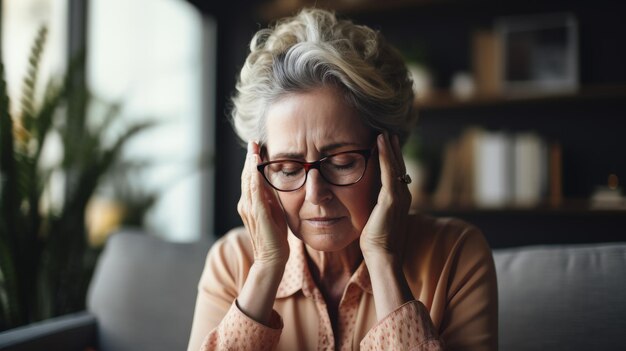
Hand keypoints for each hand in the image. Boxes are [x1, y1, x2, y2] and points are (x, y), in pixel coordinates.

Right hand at [237, 141, 289, 266]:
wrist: (272, 258)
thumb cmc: (274, 236)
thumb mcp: (274, 211)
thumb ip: (270, 197)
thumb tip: (272, 181)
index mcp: (249, 203)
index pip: (249, 179)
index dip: (251, 163)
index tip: (255, 148)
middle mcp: (245, 204)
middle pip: (246, 176)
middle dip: (249, 158)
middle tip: (252, 142)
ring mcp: (249, 209)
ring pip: (248, 181)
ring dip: (250, 164)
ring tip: (254, 149)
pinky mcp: (258, 214)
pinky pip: (255, 193)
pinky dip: (255, 178)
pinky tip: (257, 168)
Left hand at [360, 133, 411, 261]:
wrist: (383, 257)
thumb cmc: (376, 244)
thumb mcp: (375, 221)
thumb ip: (374, 209)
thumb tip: (365, 204)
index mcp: (400, 200)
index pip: (396, 174)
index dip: (392, 158)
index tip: (387, 144)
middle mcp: (403, 195)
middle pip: (399, 165)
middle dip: (393, 148)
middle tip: (388, 131)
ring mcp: (399, 196)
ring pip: (395, 165)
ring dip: (389, 146)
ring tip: (384, 131)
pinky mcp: (392, 198)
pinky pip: (389, 170)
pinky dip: (385, 154)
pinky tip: (380, 141)